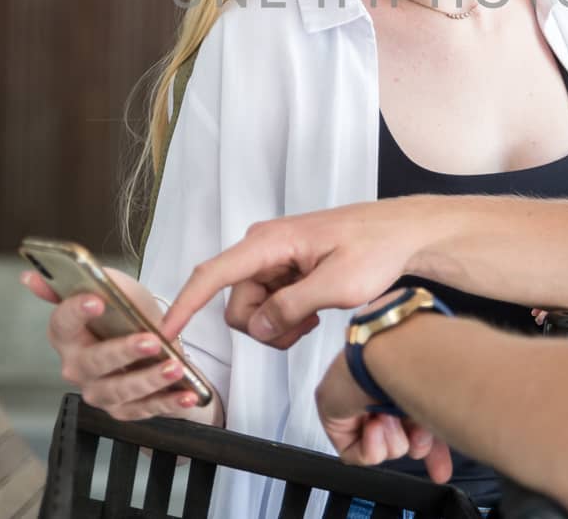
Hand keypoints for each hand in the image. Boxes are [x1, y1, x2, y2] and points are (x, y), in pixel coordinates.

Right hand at [21, 267, 217, 423]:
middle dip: (123, 352)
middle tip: (151, 341)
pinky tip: (188, 395)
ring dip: (150, 380)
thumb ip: (83, 279)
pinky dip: (169, 404)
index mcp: (66, 334)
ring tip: (175, 367)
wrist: (150, 339)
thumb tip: (30, 277)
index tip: (96, 300)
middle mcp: (76, 366)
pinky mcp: (123, 410)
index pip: (63, 322)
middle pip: (94, 362)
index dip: (77, 311)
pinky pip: (145, 410)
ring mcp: (98, 392)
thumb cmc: (125, 312)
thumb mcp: (113, 288)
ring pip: (120, 391)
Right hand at [163, 198, 439, 346]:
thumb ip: (291, 307)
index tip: (164, 331)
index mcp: (269, 242)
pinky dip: (287, 318)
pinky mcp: (284, 271)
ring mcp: (273, 260)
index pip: (212, 274)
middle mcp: (263, 248)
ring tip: (314, 317)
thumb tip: (258, 327)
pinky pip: (269, 306)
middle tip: (304, 326)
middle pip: (236, 306)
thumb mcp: (337, 284)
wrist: (403, 236)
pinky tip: (314, 311)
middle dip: (263, 328)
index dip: (184, 304)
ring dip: (278, 326)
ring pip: (253, 311)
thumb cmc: (376, 248)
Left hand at [316, 351, 452, 482]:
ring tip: (389, 412)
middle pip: (404, 444)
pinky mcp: (339, 425)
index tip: (440, 472)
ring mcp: (361, 412)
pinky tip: (373, 423)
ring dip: (392, 436)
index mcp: (406, 390)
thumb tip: (445, 466)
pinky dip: (371, 444)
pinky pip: (360, 456)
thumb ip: (441, 433)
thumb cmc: (409, 367)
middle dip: (415, 443)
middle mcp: (384, 400)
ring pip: (385, 451)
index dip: (432, 452)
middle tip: (416, 429)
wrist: (382, 358)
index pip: (420, 428)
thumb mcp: (434, 405)